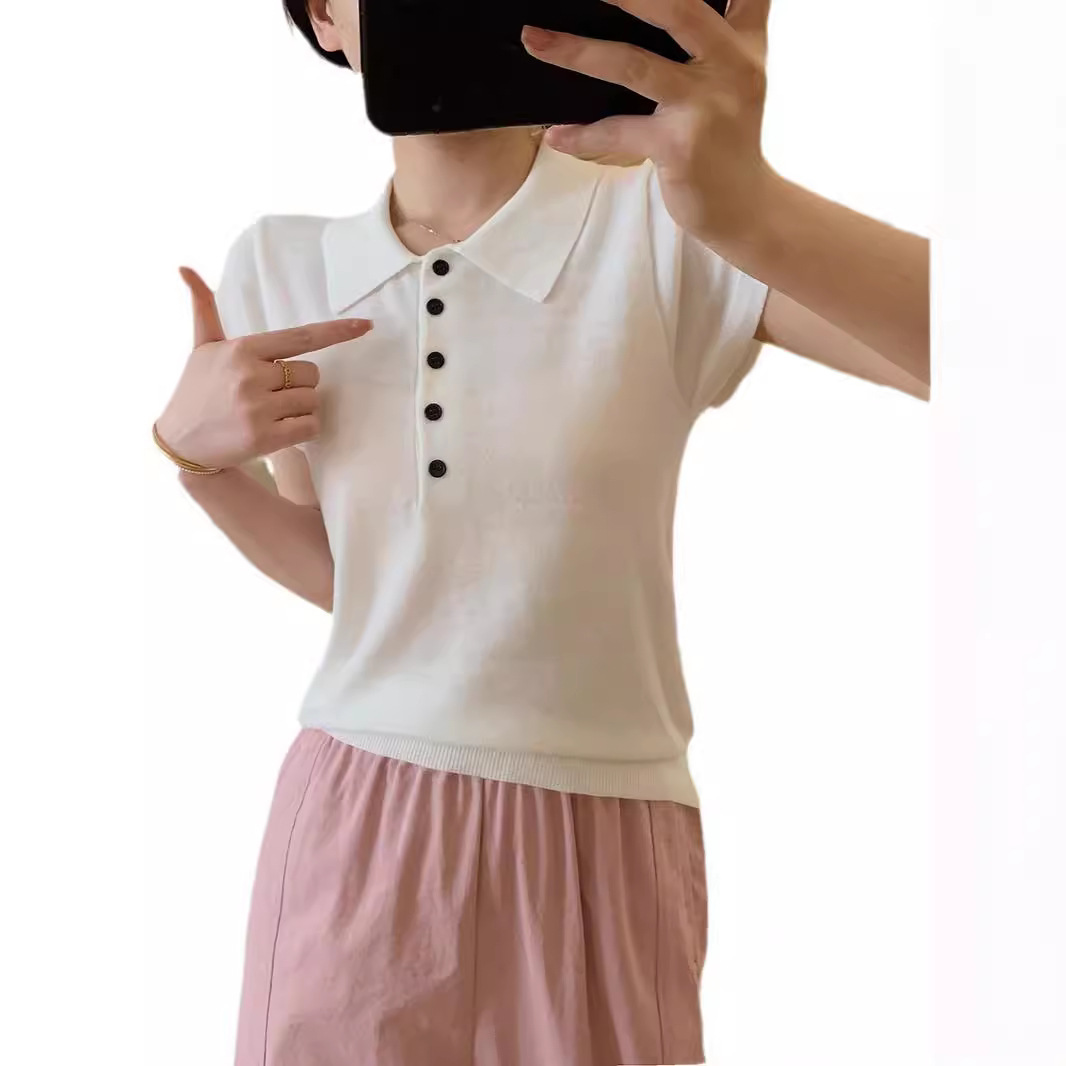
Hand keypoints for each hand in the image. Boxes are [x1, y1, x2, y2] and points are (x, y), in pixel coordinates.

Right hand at [156, 266, 371, 469]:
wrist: (181, 442)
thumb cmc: (198, 390)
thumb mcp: (201, 347)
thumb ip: (203, 308)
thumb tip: (185, 267)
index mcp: (242, 349)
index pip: (301, 336)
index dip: (336, 331)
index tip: (364, 326)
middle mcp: (250, 376)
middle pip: (312, 374)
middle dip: (300, 384)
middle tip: (271, 394)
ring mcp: (257, 408)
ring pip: (312, 401)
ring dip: (301, 409)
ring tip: (270, 413)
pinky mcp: (264, 438)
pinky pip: (310, 427)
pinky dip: (302, 430)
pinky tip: (278, 431)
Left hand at [521, 0, 773, 247]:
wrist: (745, 209)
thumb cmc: (728, 141)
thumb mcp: (736, 78)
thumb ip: (715, 36)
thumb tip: (652, 9)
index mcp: (743, 41)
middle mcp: (731, 65)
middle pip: (677, 8)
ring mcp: (706, 106)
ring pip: (633, 65)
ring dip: (577, 51)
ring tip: (534, 38)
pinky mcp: (681, 146)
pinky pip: (618, 131)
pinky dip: (582, 134)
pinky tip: (555, 134)